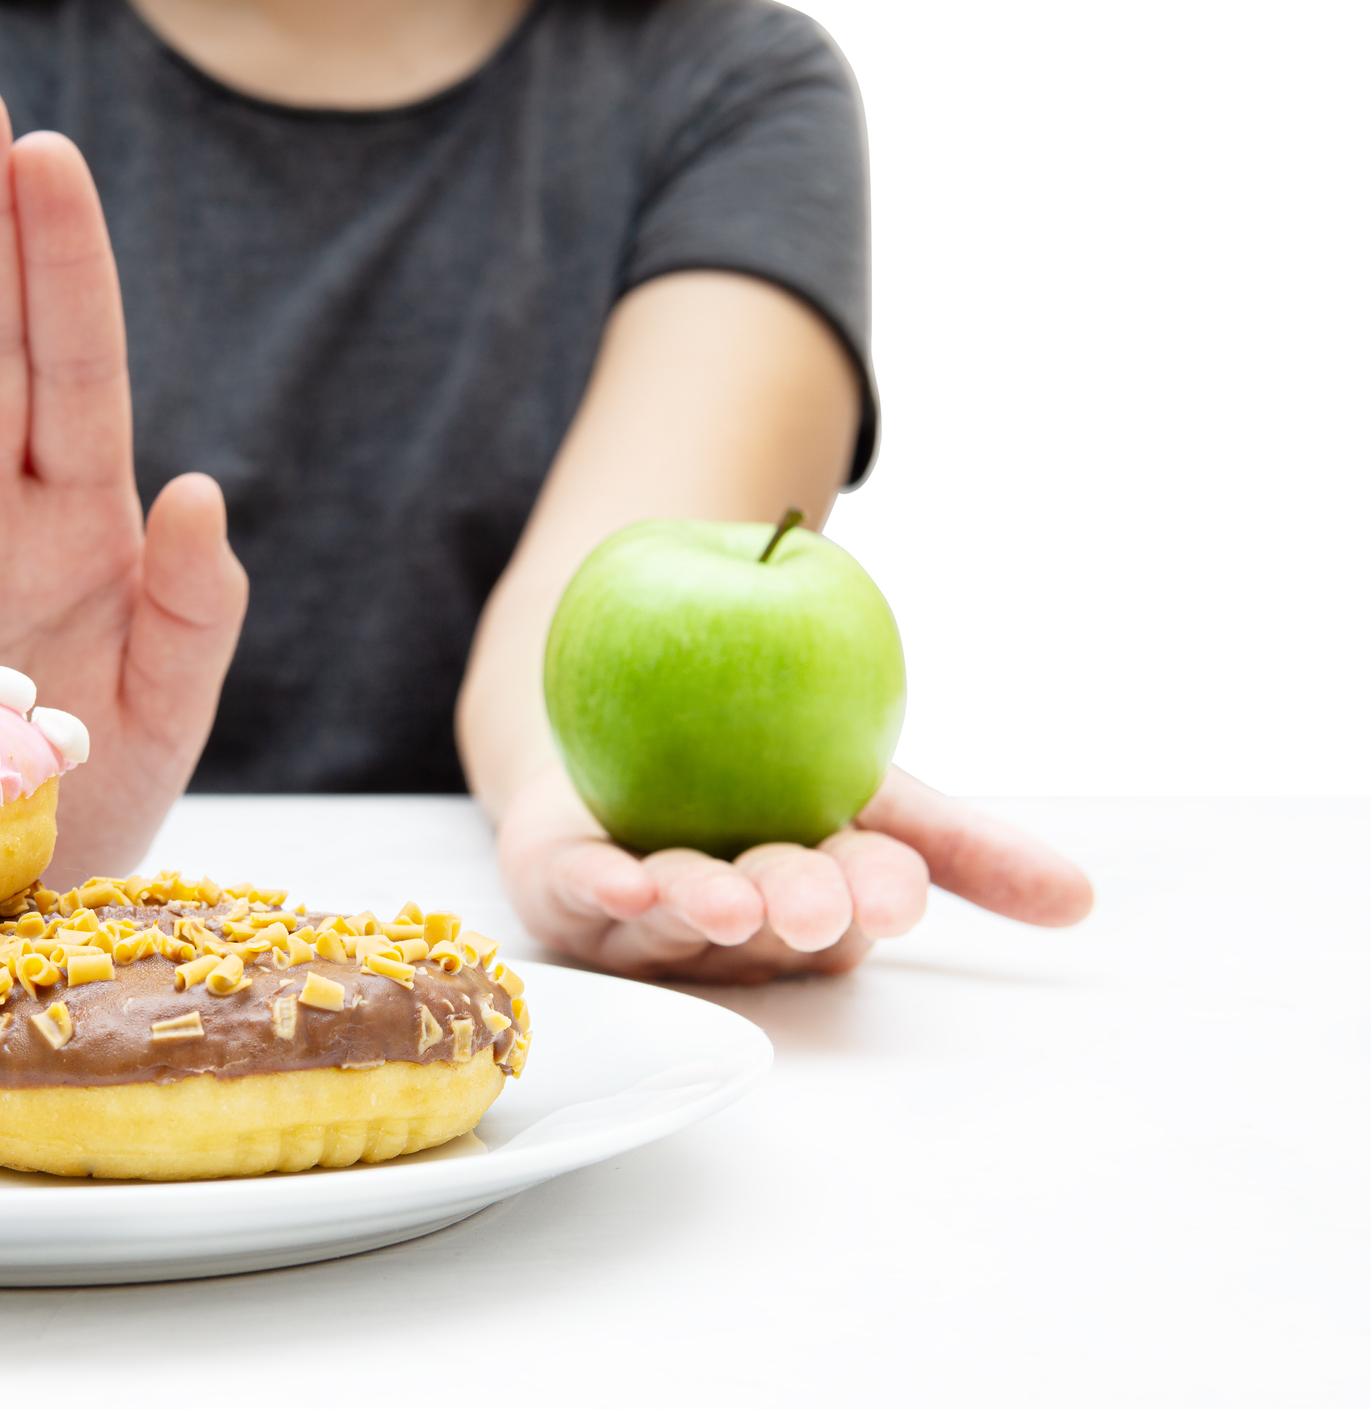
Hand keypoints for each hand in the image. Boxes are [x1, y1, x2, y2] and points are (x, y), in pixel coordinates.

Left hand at [497, 765, 1093, 981]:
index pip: (858, 905)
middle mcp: (737, 929)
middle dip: (791, 911)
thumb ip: (961, 844)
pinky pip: (581, 897)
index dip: (875, 897)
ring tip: (718, 896)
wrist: (629, 720)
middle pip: (770, 921)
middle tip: (805, 903)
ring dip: (698, 909)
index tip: (895, 895)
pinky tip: (613, 878)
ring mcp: (650, 923)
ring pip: (677, 921)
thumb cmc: (762, 771)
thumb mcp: (869, 789)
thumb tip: (1082, 901)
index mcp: (817, 906)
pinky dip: (598, 889)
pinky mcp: (571, 900)